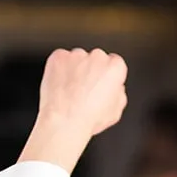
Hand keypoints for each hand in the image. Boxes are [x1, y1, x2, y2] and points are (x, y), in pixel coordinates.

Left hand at [19, 49, 128, 172]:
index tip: (100, 84)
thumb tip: (115, 89)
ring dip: (74, 69)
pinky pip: (59, 59)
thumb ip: (118, 93)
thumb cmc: (88, 119)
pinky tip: (59, 85)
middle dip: (90, 70)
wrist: (64, 121)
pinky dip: (58, 69)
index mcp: (114, 68)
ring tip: (69, 91)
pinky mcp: (59, 56)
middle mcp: (97, 57)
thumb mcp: (115, 112)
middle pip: (95, 58)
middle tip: (83, 89)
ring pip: (77, 59)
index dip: (106, 75)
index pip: (114, 63)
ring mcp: (77, 55)